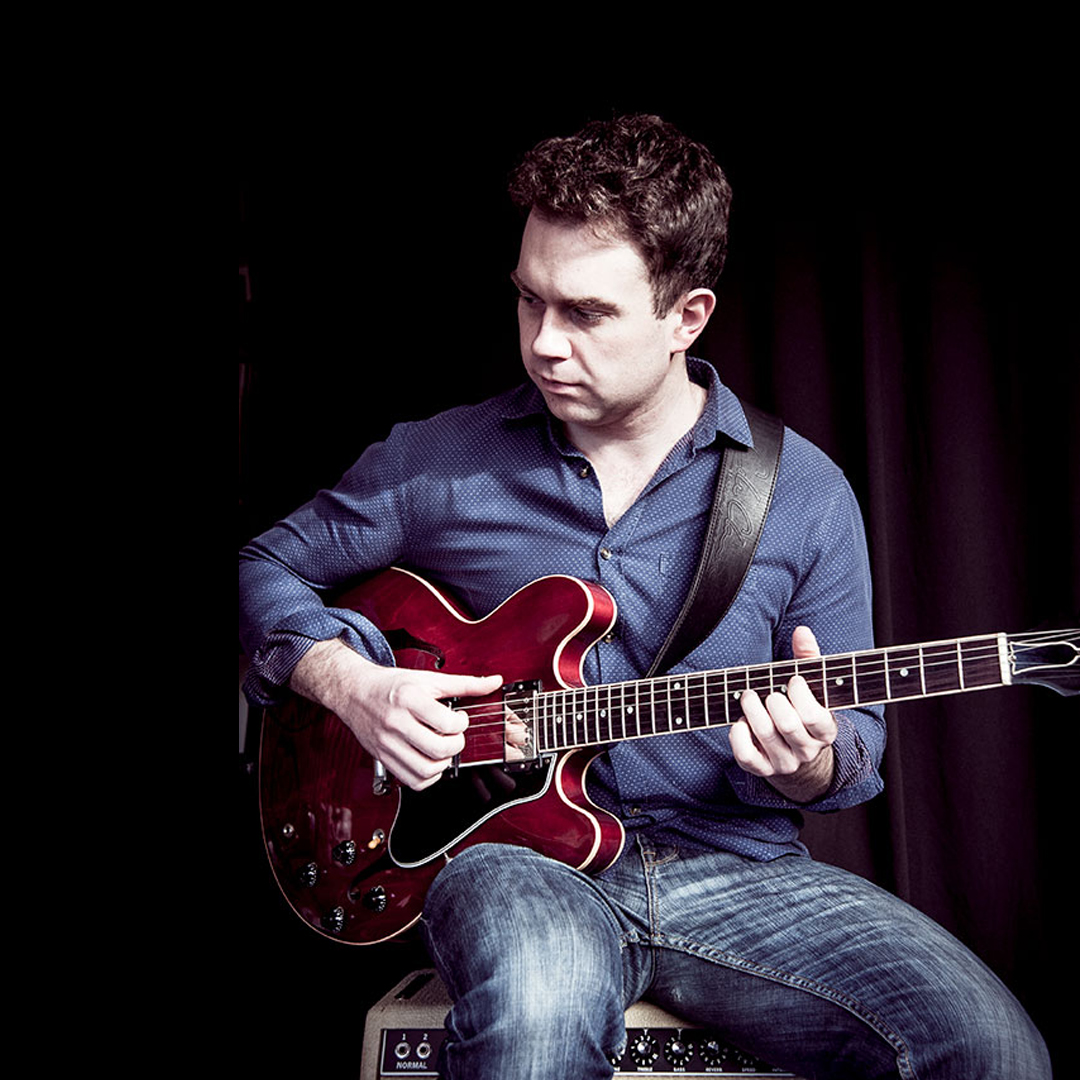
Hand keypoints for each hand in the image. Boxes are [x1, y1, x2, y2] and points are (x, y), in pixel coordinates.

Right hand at [290, 639, 501, 790]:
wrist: (354, 692)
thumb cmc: (392, 685)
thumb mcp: (428, 678)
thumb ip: (463, 683)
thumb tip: (493, 682)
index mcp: (408, 699)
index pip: (445, 722)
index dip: (461, 724)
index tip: (459, 719)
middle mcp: (395, 723)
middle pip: (437, 749)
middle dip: (456, 745)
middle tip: (454, 736)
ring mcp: (386, 743)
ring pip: (425, 770)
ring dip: (443, 764)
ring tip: (443, 750)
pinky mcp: (382, 758)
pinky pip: (411, 781)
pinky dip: (428, 777)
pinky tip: (430, 761)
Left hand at [728, 626, 836, 801]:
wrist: (796, 754)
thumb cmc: (801, 709)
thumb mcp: (811, 686)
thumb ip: (808, 658)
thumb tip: (802, 631)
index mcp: (825, 730)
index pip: (815, 717)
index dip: (801, 695)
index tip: (793, 681)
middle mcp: (807, 750)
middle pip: (788, 726)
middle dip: (772, 702)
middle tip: (765, 691)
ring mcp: (784, 762)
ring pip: (766, 737)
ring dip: (752, 711)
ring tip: (748, 697)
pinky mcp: (762, 769)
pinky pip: (746, 756)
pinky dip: (738, 735)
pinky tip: (739, 721)